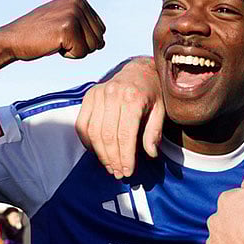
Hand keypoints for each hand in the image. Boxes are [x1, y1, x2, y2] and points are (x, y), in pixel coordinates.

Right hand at [0, 0, 105, 61]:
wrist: (12, 40)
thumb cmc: (38, 36)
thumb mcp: (64, 24)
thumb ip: (85, 28)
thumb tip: (103, 43)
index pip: (100, 29)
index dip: (83, 39)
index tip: (61, 33)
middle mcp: (78, 2)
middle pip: (99, 38)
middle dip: (80, 46)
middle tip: (57, 38)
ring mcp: (73, 13)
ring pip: (93, 47)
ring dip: (74, 50)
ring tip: (55, 40)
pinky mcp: (67, 28)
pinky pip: (82, 53)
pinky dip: (68, 55)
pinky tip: (52, 45)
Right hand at [75, 57, 162, 178]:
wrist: (139, 70)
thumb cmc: (153, 93)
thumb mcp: (161, 110)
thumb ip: (154, 132)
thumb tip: (150, 153)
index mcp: (133, 97)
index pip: (125, 135)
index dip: (125, 156)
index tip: (128, 172)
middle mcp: (113, 94)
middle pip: (107, 136)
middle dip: (112, 159)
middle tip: (118, 173)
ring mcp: (98, 93)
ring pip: (93, 132)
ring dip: (100, 154)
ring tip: (109, 167)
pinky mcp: (89, 95)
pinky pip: (82, 124)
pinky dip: (87, 141)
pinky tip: (97, 152)